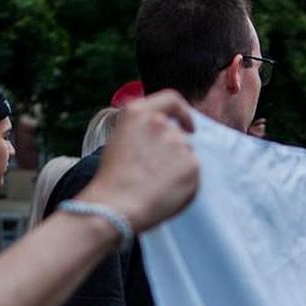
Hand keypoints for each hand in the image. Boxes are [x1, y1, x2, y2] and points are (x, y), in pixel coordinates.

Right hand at [79, 90, 199, 232]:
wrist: (117, 206)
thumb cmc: (112, 181)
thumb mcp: (120, 142)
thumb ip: (143, 132)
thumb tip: (163, 138)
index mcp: (137, 113)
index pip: (171, 100)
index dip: (183, 113)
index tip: (189, 126)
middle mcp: (160, 123)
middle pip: (178, 136)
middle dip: (171, 155)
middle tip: (154, 177)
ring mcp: (178, 142)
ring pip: (186, 156)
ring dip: (176, 170)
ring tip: (154, 188)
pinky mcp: (192, 164)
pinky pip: (193, 175)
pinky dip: (184, 186)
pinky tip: (165, 195)